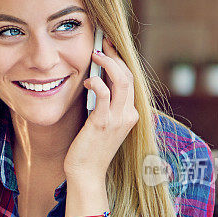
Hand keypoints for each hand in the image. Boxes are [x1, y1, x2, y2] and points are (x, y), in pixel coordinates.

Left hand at [64, 38, 138, 181]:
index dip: (120, 61)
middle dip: (115, 56)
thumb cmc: (90, 148)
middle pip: (128, 76)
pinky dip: (96, 83)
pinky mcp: (103, 123)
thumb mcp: (102, 122)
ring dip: (108, 63)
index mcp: (131, 113)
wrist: (87, 173)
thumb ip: (104, 104)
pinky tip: (87, 80)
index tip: (108, 47)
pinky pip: (103, 94)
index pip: (130, 80)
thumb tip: (97, 80)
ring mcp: (118, 119)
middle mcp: (129, 115)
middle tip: (101, 43)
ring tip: (94, 54)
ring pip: (122, 81)